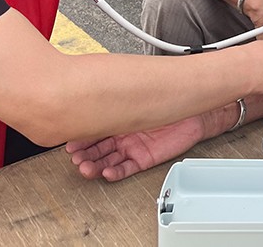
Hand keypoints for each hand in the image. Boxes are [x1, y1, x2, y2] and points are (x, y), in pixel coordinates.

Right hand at [66, 106, 226, 180]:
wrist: (193, 111)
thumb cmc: (169, 98)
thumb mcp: (140, 96)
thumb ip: (118, 97)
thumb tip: (95, 90)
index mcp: (116, 118)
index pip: (93, 130)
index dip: (80, 137)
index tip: (69, 142)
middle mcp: (122, 134)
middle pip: (96, 148)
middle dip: (84, 154)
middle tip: (75, 157)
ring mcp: (131, 147)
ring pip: (107, 160)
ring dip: (95, 165)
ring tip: (86, 167)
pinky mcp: (143, 159)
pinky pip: (126, 169)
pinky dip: (115, 172)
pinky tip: (106, 172)